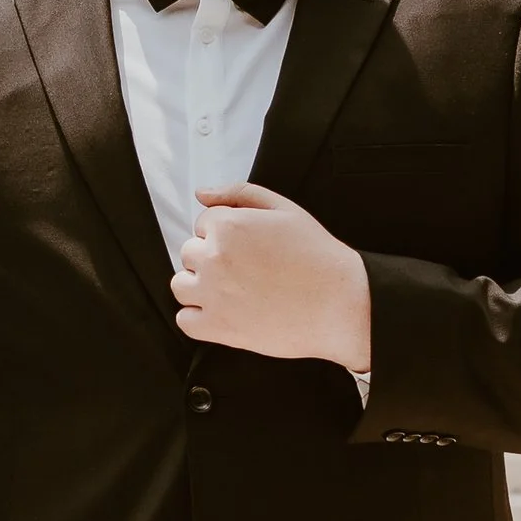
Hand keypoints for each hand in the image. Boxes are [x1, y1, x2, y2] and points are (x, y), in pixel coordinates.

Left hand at [173, 185, 370, 370]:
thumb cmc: (317, 256)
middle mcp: (214, 258)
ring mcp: (212, 294)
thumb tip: (201, 193)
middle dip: (212, 258)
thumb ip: (239, 194)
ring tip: (234, 291)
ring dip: (200, 286)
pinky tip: (225, 312)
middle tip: (246, 270)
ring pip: (181, 285)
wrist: (339, 303)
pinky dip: (199, 318)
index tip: (248, 248)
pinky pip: (185, 320)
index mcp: (228, 226)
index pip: (203, 224)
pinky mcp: (217, 327)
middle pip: (190, 253)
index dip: (226, 233)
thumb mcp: (284, 209)